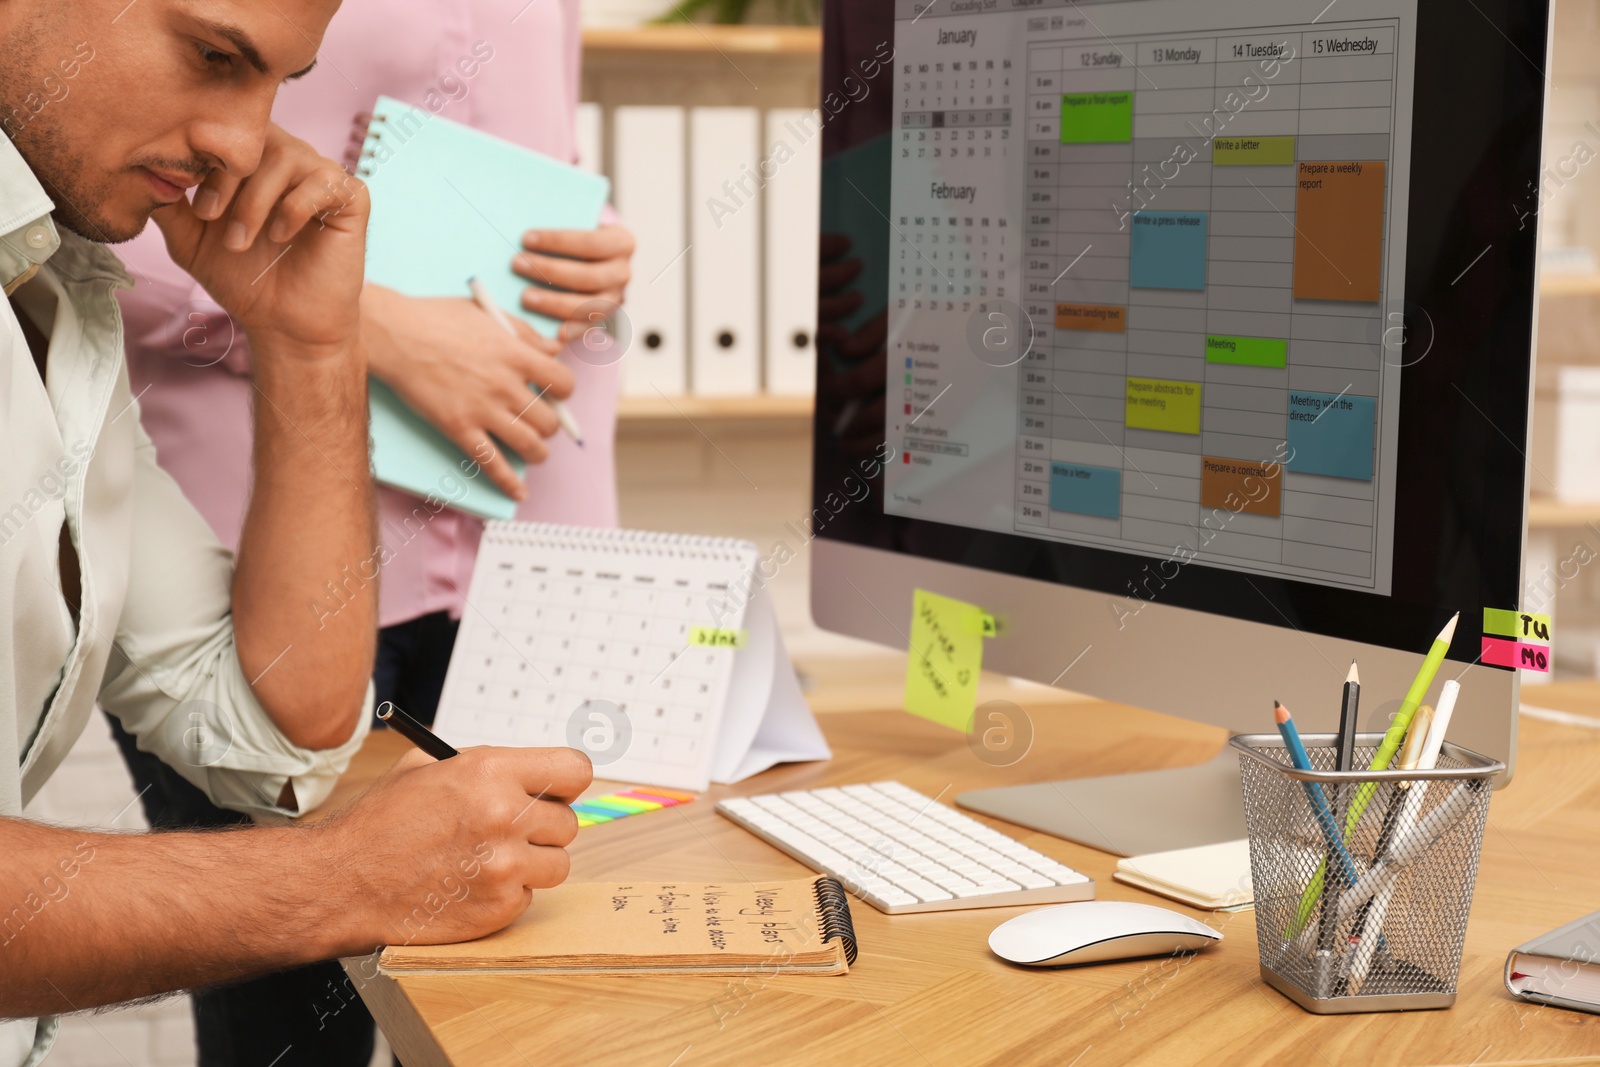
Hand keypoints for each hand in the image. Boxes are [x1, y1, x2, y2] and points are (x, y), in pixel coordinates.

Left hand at [153, 124, 367, 356]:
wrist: (287, 324)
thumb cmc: (244, 279)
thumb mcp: (190, 240)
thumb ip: (167, 204)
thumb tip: (137, 167)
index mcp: (253, 159)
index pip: (228, 129)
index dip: (204, 155)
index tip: (191, 201)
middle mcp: (289, 158)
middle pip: (257, 135)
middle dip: (227, 175)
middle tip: (209, 217)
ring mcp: (322, 175)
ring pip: (287, 156)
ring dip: (256, 200)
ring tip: (241, 240)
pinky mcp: (352, 197)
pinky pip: (325, 181)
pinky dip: (296, 207)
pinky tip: (280, 236)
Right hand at [318, 746, 592, 947]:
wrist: (344, 882)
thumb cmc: (381, 824)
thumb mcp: (425, 766)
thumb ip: (483, 765)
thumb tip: (528, 770)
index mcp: (490, 772)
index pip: (575, 770)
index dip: (566, 782)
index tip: (556, 791)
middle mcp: (503, 817)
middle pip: (569, 822)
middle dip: (543, 827)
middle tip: (511, 831)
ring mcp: (504, 866)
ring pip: (558, 863)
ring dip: (533, 863)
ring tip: (493, 859)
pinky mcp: (498, 907)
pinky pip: (529, 896)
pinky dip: (508, 893)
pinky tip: (472, 884)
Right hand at [363, 285, 574, 499]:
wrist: (394, 335)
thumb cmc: (437, 318)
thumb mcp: (488, 313)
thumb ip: (525, 334)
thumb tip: (555, 351)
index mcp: (516, 355)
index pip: (564, 384)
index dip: (564, 392)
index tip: (555, 394)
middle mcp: (505, 385)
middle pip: (549, 421)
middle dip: (549, 426)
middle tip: (539, 423)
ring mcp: (483, 410)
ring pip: (530, 446)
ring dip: (536, 453)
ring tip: (532, 451)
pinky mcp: (459, 428)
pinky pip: (492, 463)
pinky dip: (509, 483)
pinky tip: (519, 492)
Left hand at [512, 224, 634, 343]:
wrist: (589, 261)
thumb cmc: (573, 240)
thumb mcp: (573, 225)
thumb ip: (557, 225)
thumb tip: (523, 229)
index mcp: (621, 242)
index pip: (591, 242)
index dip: (558, 241)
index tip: (526, 238)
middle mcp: (622, 273)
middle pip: (588, 276)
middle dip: (550, 271)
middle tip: (517, 264)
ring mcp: (615, 299)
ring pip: (588, 306)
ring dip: (553, 302)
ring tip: (524, 296)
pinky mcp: (602, 319)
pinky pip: (586, 328)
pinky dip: (568, 330)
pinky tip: (548, 330)